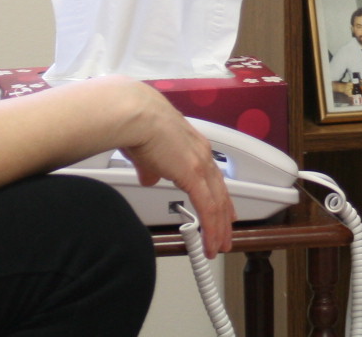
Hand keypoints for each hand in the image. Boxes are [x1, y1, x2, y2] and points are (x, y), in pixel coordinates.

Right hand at [115, 86, 234, 255]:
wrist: (136, 115)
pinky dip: (210, 228)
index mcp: (194, 146)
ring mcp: (201, 164)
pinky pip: (208, 208)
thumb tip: (150, 178)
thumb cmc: (137, 125)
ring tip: (218, 247)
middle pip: (221, 193)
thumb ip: (151, 167)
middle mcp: (203, 154)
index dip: (220, 197)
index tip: (224, 212)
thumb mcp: (147, 152)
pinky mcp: (193, 174)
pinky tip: (209, 242)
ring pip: (218, 204)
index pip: (213, 177)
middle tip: (226, 236)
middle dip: (225, 218)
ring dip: (219, 228)